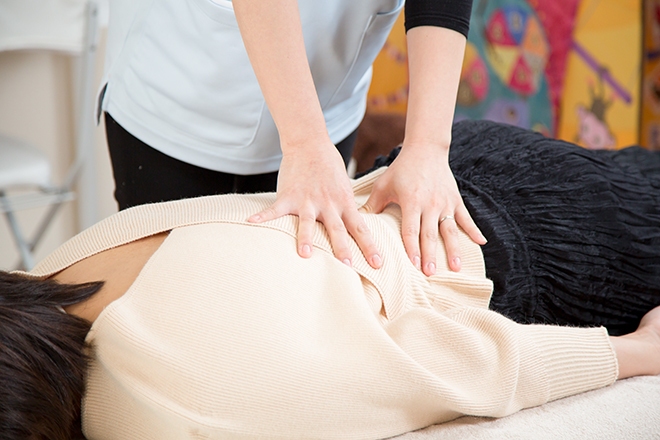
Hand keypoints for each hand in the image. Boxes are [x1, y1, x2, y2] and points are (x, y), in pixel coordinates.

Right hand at [248, 141, 381, 269]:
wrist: (310, 144)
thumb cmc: (329, 168)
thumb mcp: (345, 189)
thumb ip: (347, 210)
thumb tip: (357, 230)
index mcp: (344, 203)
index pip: (360, 228)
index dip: (369, 246)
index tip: (378, 264)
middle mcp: (328, 204)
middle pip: (337, 229)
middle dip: (342, 248)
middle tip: (347, 265)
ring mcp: (307, 200)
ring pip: (308, 222)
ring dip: (306, 238)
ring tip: (306, 254)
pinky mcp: (289, 196)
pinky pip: (275, 209)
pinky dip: (263, 216)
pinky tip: (251, 223)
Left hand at [359, 145, 485, 274]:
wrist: (426, 150)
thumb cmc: (401, 169)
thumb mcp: (383, 185)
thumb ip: (372, 206)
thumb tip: (357, 224)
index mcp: (411, 201)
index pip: (411, 229)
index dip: (411, 248)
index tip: (412, 265)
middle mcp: (430, 204)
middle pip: (430, 234)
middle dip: (430, 255)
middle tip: (430, 274)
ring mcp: (445, 203)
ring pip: (450, 230)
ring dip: (453, 249)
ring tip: (456, 267)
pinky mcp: (455, 200)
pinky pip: (466, 218)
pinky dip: (474, 230)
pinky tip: (482, 243)